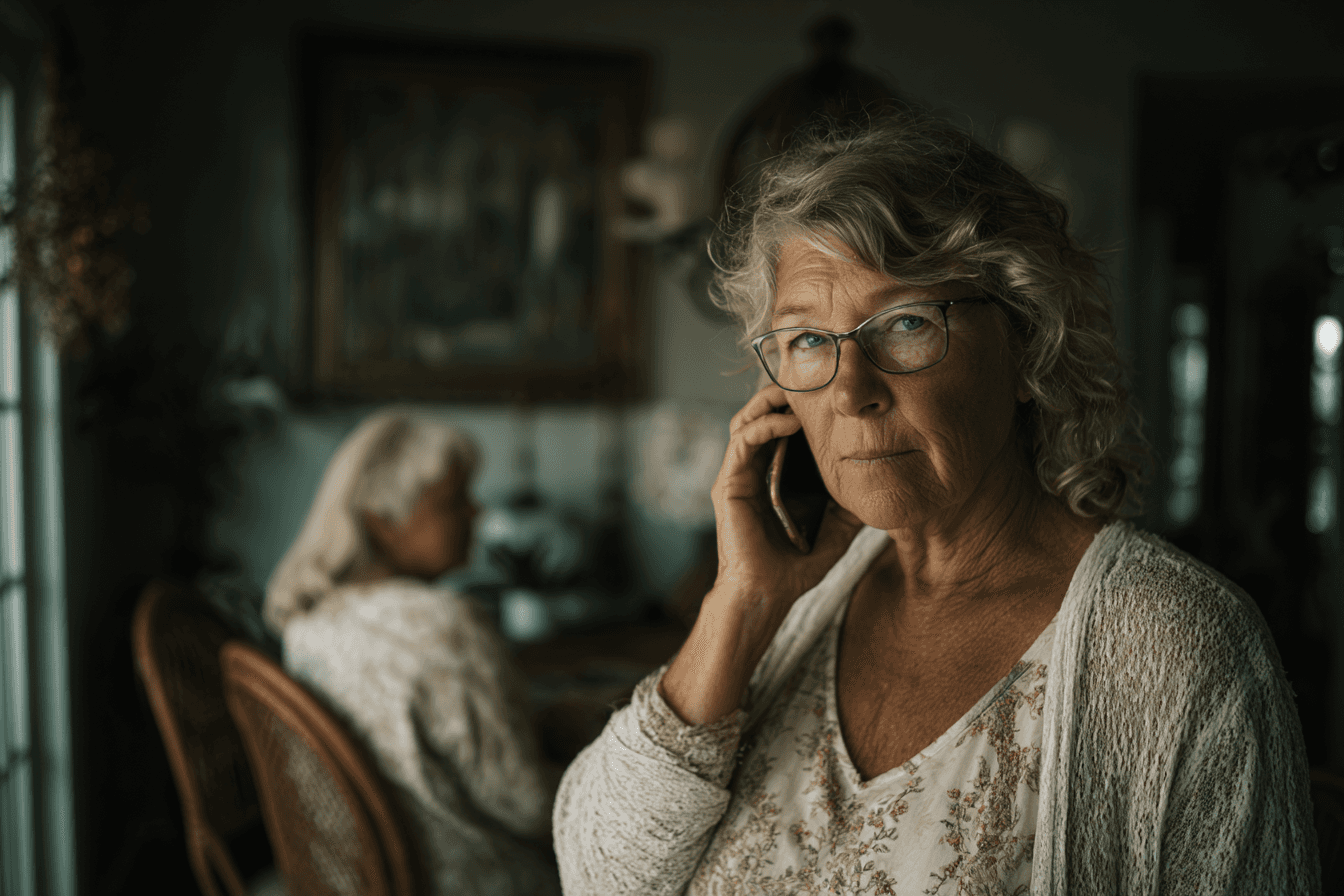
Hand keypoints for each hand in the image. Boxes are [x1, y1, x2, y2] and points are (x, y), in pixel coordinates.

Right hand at [711, 383, 863, 636]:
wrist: (767, 594)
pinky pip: (742, 442)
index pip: (779, 431)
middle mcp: (751, 473)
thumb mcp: (835, 531)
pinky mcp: (728, 484)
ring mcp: (737, 477)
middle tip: (807, 383)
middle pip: (758, 418)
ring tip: (796, 394)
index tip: (823, 395)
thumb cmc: (795, 568)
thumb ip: (850, 507)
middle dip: (779, 396)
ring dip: (768, 403)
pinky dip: (764, 426)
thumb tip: (877, 487)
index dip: (796, 409)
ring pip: (745, 421)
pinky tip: (788, 422)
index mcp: (772, 479)